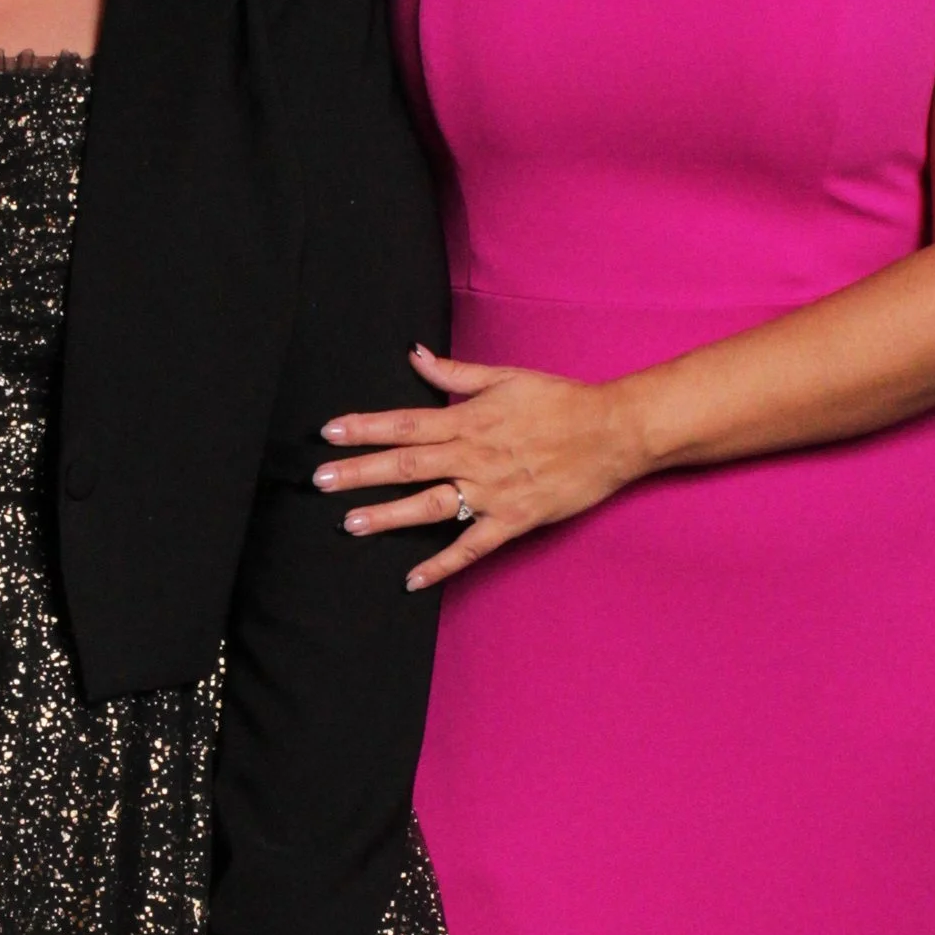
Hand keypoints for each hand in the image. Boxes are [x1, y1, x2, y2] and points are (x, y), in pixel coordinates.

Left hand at [314, 347, 643, 588]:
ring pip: (430, 505)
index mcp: (469, 419)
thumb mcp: (506, 377)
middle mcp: (474, 455)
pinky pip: (470, 546)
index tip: (328, 433)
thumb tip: (414, 355)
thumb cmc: (561, 401)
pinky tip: (411, 579)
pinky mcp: (512, 520)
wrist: (613, 432)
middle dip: (360, 472)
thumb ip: (455, 373)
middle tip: (320, 481)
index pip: (405, 423)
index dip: (364, 428)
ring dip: (388, 516)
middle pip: (406, 464)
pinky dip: (441, 564)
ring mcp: (492, 491)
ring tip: (350, 524)